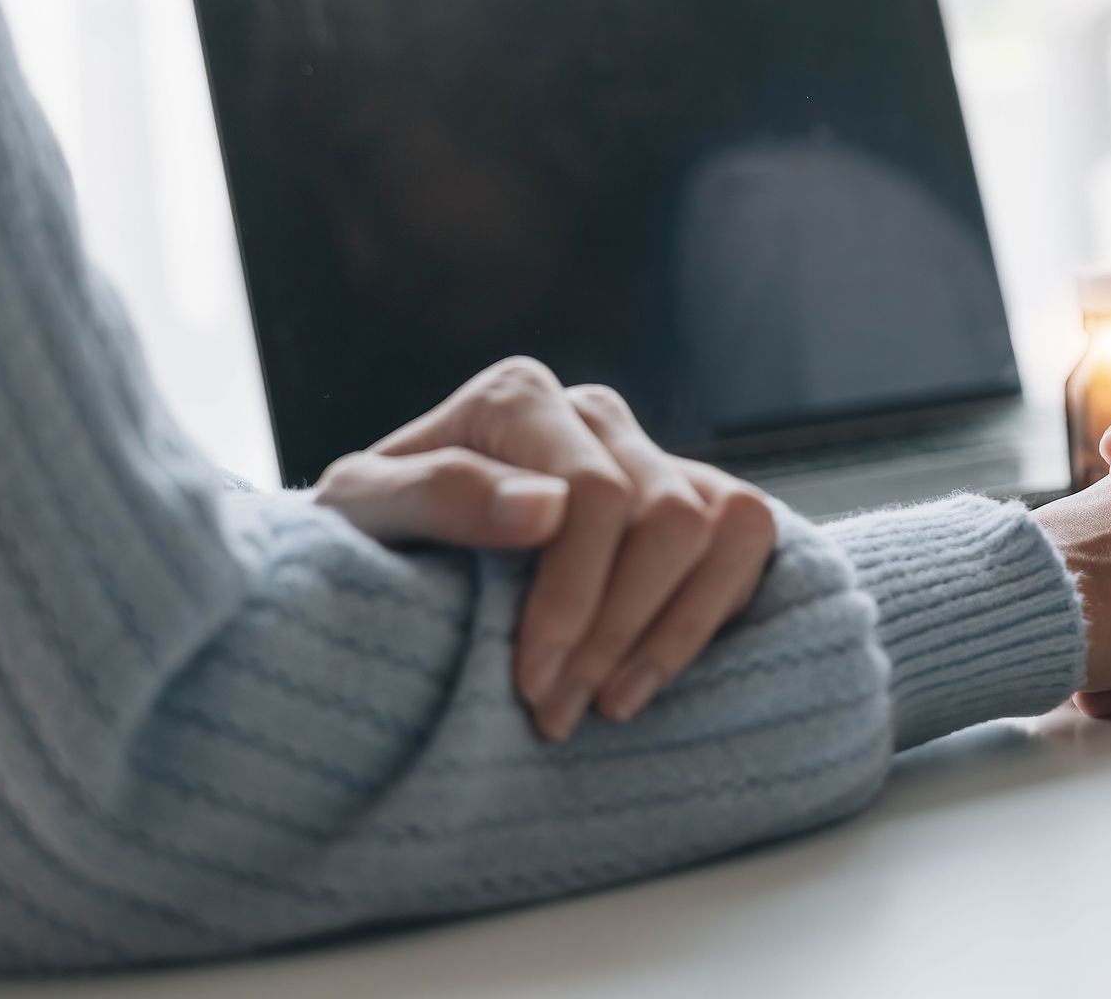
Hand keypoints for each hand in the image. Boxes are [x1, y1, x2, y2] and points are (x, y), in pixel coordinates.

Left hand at [314, 358, 779, 740]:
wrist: (397, 558)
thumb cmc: (373, 534)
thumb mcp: (362, 510)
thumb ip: (436, 492)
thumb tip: (547, 506)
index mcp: (521, 398)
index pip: (594, 493)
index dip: (574, 595)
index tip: (532, 681)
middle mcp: (596, 413)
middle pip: (663, 517)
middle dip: (616, 628)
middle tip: (559, 712)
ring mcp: (655, 452)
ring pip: (716, 528)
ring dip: (669, 632)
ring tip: (604, 704)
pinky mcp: (697, 499)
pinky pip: (748, 539)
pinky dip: (711, 615)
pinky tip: (649, 676)